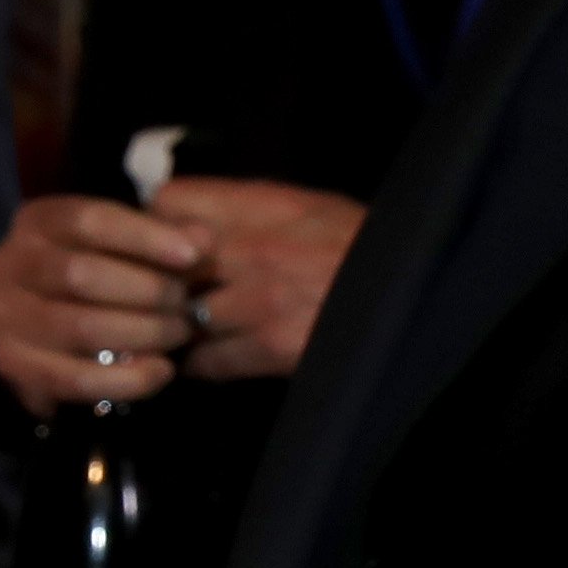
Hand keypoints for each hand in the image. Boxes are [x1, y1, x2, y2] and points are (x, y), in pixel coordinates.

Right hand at [0, 192, 207, 411]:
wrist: (48, 326)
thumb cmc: (99, 276)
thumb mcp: (127, 246)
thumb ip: (166, 238)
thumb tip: (203, 239)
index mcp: (35, 222)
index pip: (86, 220)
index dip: (142, 236)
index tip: (192, 255)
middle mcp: (7, 264)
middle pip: (80, 273)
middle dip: (146, 291)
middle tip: (187, 306)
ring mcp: (2, 315)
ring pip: (79, 327)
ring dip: (142, 334)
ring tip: (178, 335)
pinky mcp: (10, 362)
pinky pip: (73, 378)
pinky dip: (126, 379)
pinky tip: (161, 372)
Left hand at [144, 176, 363, 380]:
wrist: (419, 291)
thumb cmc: (361, 243)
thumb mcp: (304, 204)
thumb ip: (243, 207)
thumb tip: (182, 215)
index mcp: (261, 205)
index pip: (167, 203)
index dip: (151, 224)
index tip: (151, 242)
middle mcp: (254, 248)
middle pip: (161, 263)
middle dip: (152, 281)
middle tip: (148, 294)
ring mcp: (263, 300)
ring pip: (179, 316)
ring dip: (173, 326)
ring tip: (172, 331)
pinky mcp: (277, 347)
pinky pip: (211, 361)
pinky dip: (200, 365)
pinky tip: (201, 361)